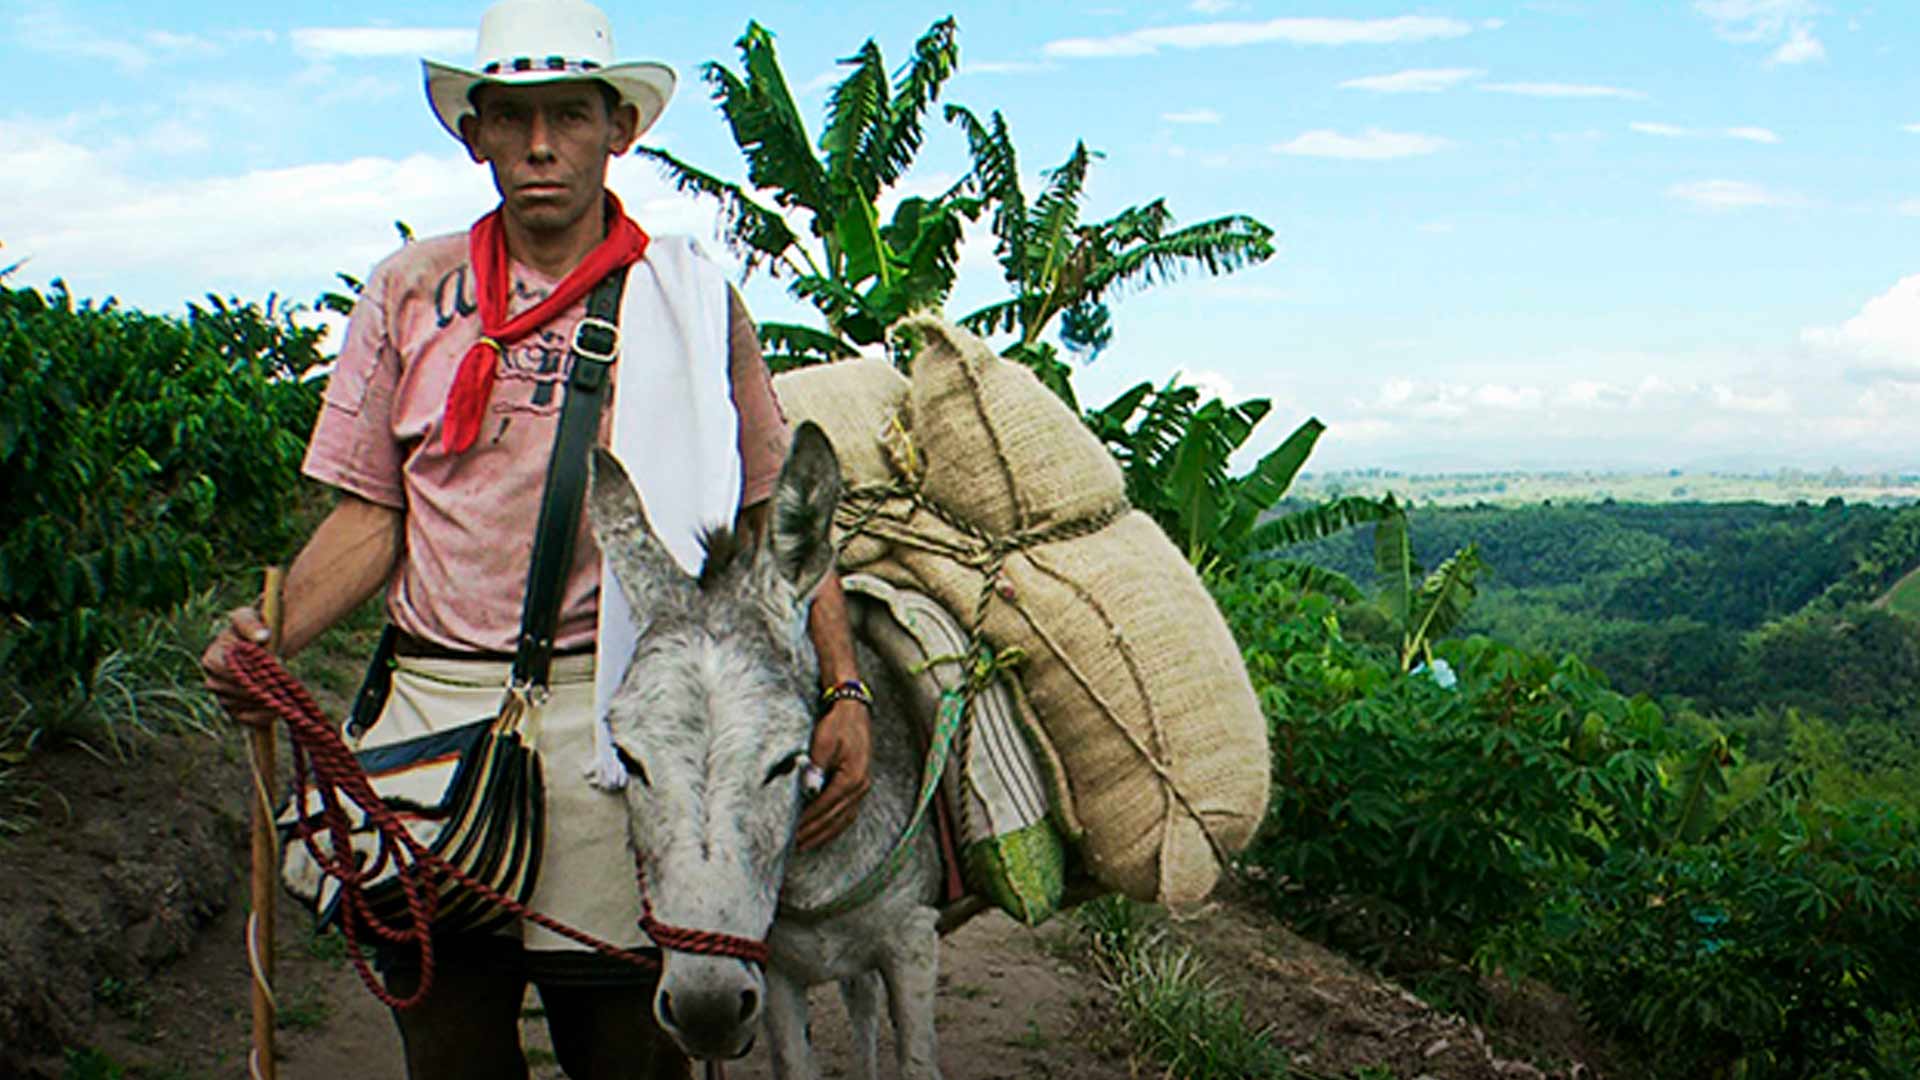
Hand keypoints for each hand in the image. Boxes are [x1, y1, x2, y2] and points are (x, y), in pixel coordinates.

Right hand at [200, 606, 275, 728]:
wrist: (263, 645)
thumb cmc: (253, 629)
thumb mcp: (249, 618)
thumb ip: (252, 624)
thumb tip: (262, 636)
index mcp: (212, 659)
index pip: (226, 671)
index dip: (249, 670)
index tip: (272, 665)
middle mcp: (214, 681)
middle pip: (235, 691)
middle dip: (259, 686)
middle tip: (282, 682)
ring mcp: (224, 698)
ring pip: (242, 705)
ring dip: (264, 700)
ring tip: (284, 693)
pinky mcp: (237, 710)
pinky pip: (248, 719)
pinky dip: (264, 716)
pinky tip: (280, 708)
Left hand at [795, 698, 871, 850]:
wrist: (853, 710)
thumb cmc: (837, 724)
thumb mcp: (823, 741)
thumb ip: (815, 766)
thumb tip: (808, 790)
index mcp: (852, 777)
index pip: (825, 807)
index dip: (807, 821)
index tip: (789, 832)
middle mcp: (860, 787)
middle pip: (833, 819)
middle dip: (812, 833)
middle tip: (791, 846)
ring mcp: (862, 789)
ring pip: (841, 820)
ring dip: (822, 834)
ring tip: (803, 845)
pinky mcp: (859, 787)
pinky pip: (846, 814)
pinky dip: (832, 827)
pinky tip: (820, 833)